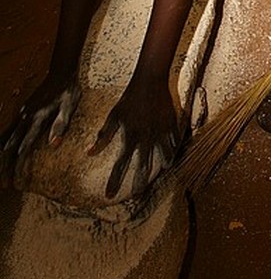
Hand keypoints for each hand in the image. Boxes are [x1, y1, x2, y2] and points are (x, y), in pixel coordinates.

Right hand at [1, 73, 80, 181]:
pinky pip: (7, 130)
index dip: (18, 167)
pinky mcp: (21, 111)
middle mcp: (26, 118)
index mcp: (37, 119)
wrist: (61, 71)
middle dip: (5, 167)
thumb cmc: (68, 90)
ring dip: (1, 157)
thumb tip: (54, 145)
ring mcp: (21, 114)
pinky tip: (1, 152)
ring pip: (4, 139)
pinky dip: (1, 143)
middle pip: (9, 147)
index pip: (24, 148)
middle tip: (6, 184)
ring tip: (0, 173)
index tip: (17, 182)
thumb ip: (61, 125)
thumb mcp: (69, 106)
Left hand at [89, 75, 181, 198]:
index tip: (109, 195)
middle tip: (137, 198)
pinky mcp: (171, 125)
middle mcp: (145, 138)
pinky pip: (174, 143)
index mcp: (130, 136)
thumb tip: (89, 152)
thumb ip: (103, 135)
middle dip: (139, 184)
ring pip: (164, 157)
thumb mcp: (113, 116)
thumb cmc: (129, 98)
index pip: (120, 165)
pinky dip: (173, 152)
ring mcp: (160, 132)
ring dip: (160, 169)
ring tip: (159, 178)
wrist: (149, 81)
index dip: (114, 181)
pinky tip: (171, 159)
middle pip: (143, 167)